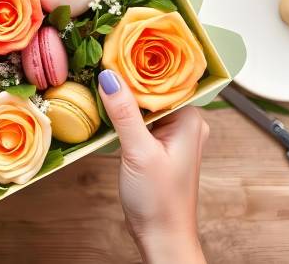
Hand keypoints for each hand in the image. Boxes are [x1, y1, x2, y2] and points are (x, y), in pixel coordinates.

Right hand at [98, 69, 208, 263]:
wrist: (162, 238)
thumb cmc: (159, 201)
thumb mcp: (138, 151)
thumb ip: (124, 112)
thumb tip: (109, 77)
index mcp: (190, 119)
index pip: (162, 80)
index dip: (137, 65)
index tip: (112, 50)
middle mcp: (186, 123)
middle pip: (153, 90)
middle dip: (127, 79)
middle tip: (99, 60)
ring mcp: (172, 134)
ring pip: (144, 104)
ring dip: (123, 97)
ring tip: (98, 79)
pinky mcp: (158, 145)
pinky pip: (140, 120)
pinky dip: (123, 113)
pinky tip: (106, 107)